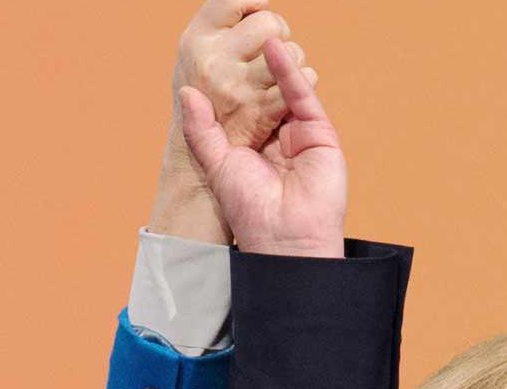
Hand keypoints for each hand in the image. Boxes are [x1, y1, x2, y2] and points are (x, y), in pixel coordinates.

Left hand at [179, 38, 344, 257]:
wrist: (284, 237)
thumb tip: (187, 92)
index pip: (243, 106)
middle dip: (253, 69)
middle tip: (239, 36)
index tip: (217, 54)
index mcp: (252, 146)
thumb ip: (202, 129)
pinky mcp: (319, 131)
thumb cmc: (250, 210)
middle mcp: (277, 137)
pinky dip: (288, 71)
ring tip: (255, 33)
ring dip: (270, 64)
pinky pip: (302, 95)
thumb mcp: (216, 164)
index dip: (233, 83)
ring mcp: (299, 133)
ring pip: (285, 90)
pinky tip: (272, 49)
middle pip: (266, 94)